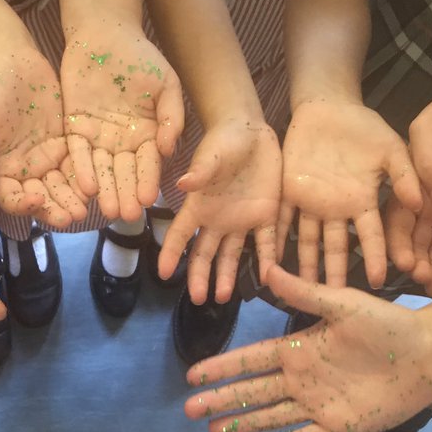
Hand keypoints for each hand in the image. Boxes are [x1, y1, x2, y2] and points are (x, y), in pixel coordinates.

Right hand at [0, 49, 87, 227]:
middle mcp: (24, 171)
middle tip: (72, 216)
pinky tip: (98, 185)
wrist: (10, 60)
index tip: (36, 199)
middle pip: (40, 197)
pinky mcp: (66, 146)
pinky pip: (78, 166)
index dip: (22, 204)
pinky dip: (86, 177)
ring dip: (72, 199)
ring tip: (86, 208)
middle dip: (55, 208)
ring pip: (62, 186)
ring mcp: (46, 159)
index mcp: (0, 170)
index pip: (11, 197)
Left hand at [60, 23, 183, 220]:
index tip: (149, 200)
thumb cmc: (141, 57)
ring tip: (108, 211)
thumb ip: (172, 117)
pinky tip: (86, 187)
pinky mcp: (76, 129)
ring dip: (106, 190)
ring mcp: (99, 138)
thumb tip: (169, 150)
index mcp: (147, 135)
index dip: (148, 181)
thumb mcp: (167, 84)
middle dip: (126, 194)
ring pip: (102, 169)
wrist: (106, 34)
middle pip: (124, 173)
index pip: (148, 164)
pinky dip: (83, 169)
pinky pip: (79, 153)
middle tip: (126, 216)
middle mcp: (123, 142)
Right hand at [159, 120, 282, 303]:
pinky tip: (268, 277)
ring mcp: (242, 220)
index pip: (180, 234)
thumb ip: (201, 171)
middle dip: (199, 276)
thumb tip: (182, 184)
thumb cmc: (225, 140)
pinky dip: (267, 259)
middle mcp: (218, 219)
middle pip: (204, 253)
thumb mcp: (212, 155)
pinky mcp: (266, 215)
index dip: (171, 254)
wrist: (254, 132)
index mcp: (199, 206)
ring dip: (226, 276)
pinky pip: (267, 242)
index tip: (164, 274)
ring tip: (222, 298)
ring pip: (232, 255)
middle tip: (198, 299)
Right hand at [183, 267, 431, 431]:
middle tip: (190, 410)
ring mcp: (318, 405)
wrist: (428, 354)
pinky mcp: (339, 427)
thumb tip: (267, 268)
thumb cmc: (387, 325)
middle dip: (221, 400)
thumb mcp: (343, 304)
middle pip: (252, 393)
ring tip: (214, 431)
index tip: (193, 375)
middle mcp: (302, 379)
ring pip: (270, 416)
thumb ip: (304, 293)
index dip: (222, 368)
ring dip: (242, 423)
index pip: (251, 361)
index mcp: (299, 349)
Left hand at [282, 100, 421, 287]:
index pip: (371, 236)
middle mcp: (337, 210)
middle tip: (333, 300)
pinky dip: (275, 240)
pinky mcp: (289, 193)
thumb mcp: (392, 149)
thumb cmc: (365, 128)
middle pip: (336, 248)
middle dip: (334, 274)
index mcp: (364, 201)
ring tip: (300, 292)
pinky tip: (271, 262)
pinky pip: (281, 220)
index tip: (377, 281)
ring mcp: (312, 203)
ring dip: (304, 265)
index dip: (373, 258)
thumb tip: (421, 203)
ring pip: (307, 241)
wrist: (330, 108)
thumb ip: (405, 175)